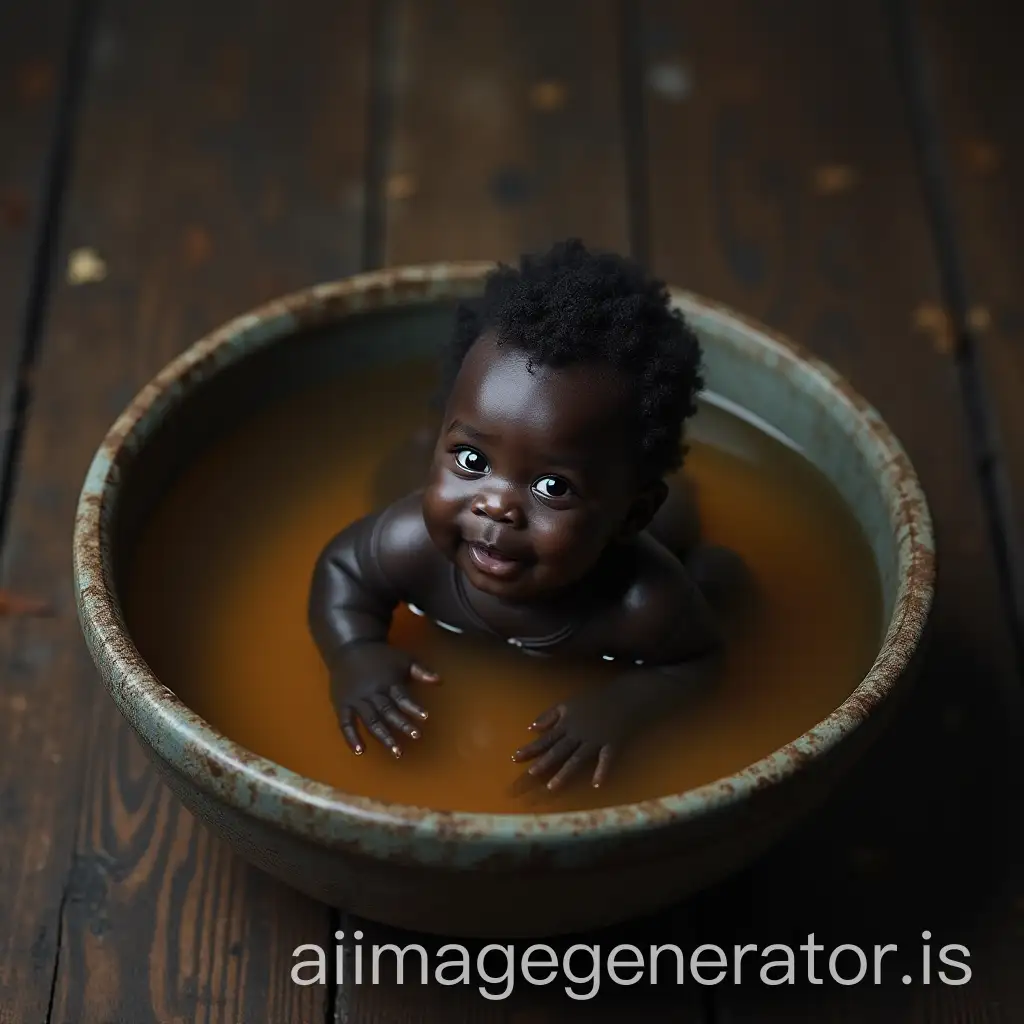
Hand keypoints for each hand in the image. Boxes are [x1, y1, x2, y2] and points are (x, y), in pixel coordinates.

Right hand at [330, 641, 439, 757]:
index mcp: (388, 681)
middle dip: (401, 725)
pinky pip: (345, 723)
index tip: (425, 717)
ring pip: (371, 721)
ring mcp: (356, 700)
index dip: (413, 707)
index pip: (402, 697)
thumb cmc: (380, 656)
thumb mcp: (403, 659)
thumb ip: (421, 671)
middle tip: (415, 738)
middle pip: (387, 711)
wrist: (349, 646)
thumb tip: (440, 681)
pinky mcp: (342, 704)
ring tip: (396, 752)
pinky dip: (351, 738)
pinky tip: (360, 751)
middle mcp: (372, 692)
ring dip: (383, 737)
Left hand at [511, 655, 718, 791]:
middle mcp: (578, 732)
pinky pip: (606, 759)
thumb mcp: (569, 703)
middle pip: (558, 750)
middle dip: (543, 762)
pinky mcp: (612, 743)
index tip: (515, 758)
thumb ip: (550, 715)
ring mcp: (595, 739)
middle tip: (529, 774)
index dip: (531, 748)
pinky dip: (602, 771)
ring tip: (552, 787)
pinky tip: (597, 784)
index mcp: (567, 722)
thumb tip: (532, 727)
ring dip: (565, 773)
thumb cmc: (596, 700)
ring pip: (577, 758)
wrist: (625, 696)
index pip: (546, 738)